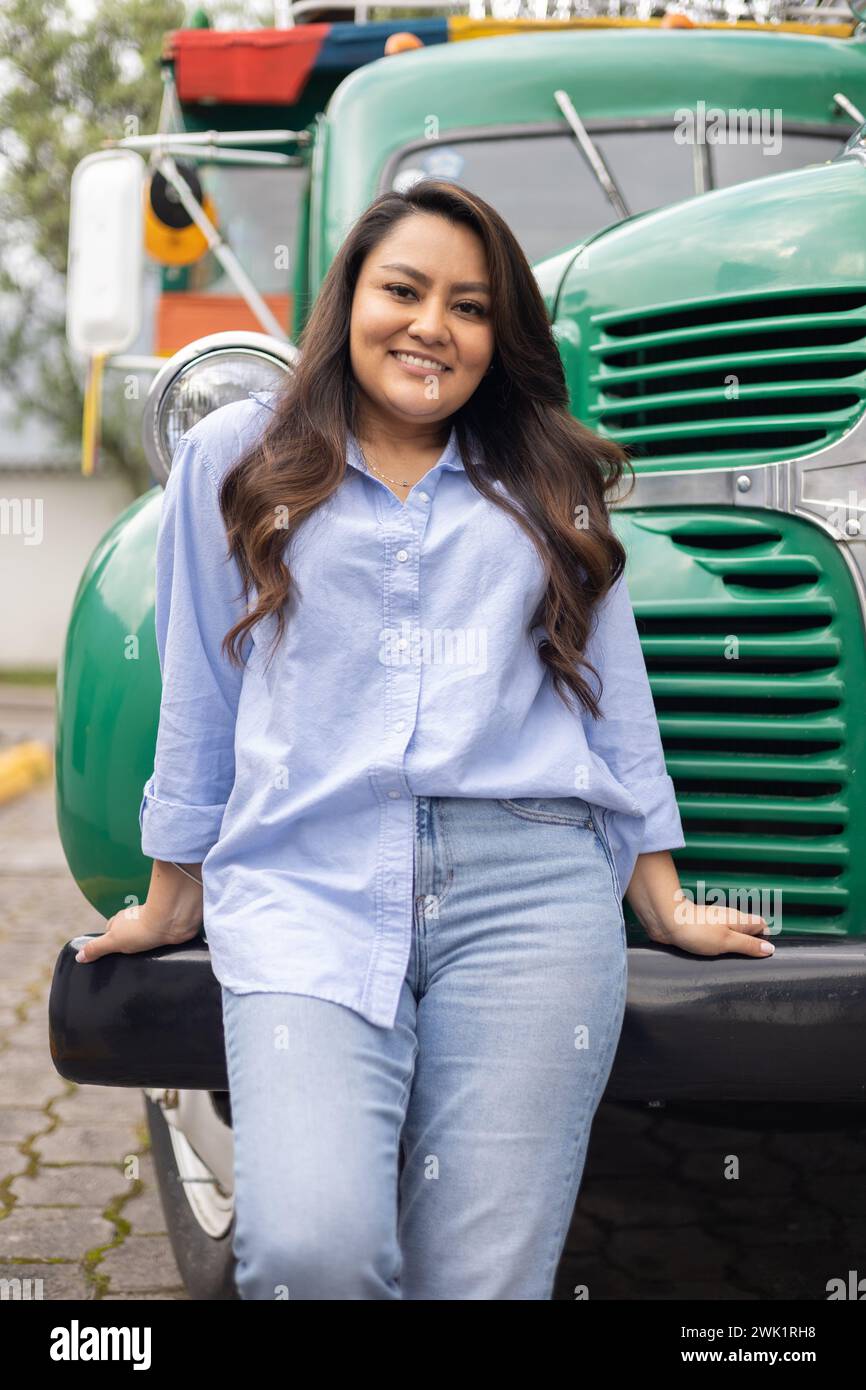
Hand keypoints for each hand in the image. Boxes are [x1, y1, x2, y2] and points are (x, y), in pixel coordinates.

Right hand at [75, 899, 200, 963]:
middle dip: (128, 945)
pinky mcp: (166, 928)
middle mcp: (135, 919)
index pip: (110, 931)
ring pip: (144, 935)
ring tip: (144, 959)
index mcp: (119, 920)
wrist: (171, 922)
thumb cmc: (141, 928)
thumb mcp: (113, 941)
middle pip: (127, 933)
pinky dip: (158, 944)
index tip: (111, 955)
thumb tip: (78, 957)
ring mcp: (152, 922)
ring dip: (144, 944)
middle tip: (127, 961)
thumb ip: (96, 948)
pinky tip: (158, 953)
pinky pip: (159, 938)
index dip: (110, 943)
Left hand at [643, 890, 774, 957]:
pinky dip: (718, 949)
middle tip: (750, 962)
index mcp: (738, 919)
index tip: (765, 954)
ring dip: (733, 948)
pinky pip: (715, 941)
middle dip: (750, 946)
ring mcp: (714, 925)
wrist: (666, 921)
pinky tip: (715, 958)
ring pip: (731, 936)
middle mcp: (728, 920)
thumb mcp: (727, 941)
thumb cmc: (696, 929)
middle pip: (747, 932)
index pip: (761, 925)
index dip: (766, 938)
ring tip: (733, 962)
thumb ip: (748, 945)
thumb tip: (769, 949)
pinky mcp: (700, 932)